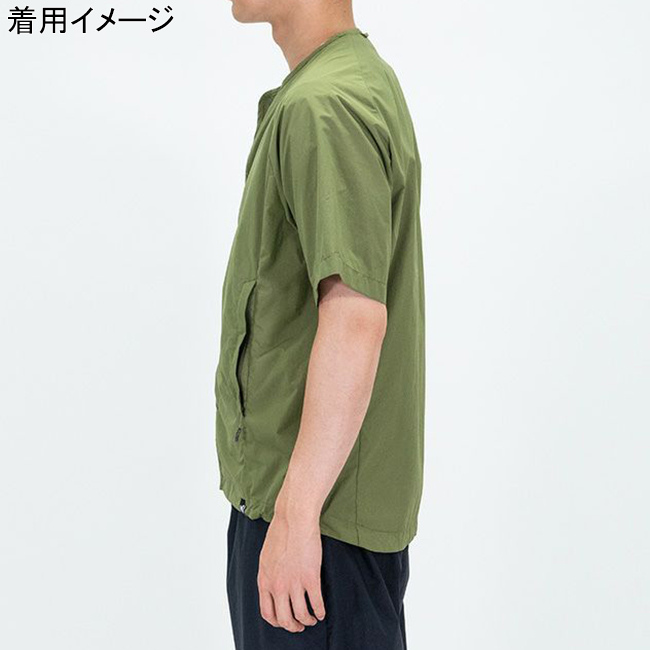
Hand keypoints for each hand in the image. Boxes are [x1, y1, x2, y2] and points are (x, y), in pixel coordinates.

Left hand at [257, 512, 325, 632]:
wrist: (294, 519)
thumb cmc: (281, 532)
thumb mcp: (266, 557)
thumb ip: (268, 575)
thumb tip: (272, 586)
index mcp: (265, 580)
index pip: (268, 613)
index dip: (277, 622)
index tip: (285, 622)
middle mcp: (278, 586)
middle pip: (284, 619)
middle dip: (293, 627)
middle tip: (299, 627)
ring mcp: (294, 583)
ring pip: (301, 615)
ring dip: (307, 621)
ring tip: (312, 619)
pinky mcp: (310, 577)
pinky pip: (316, 603)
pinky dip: (320, 611)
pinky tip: (321, 612)